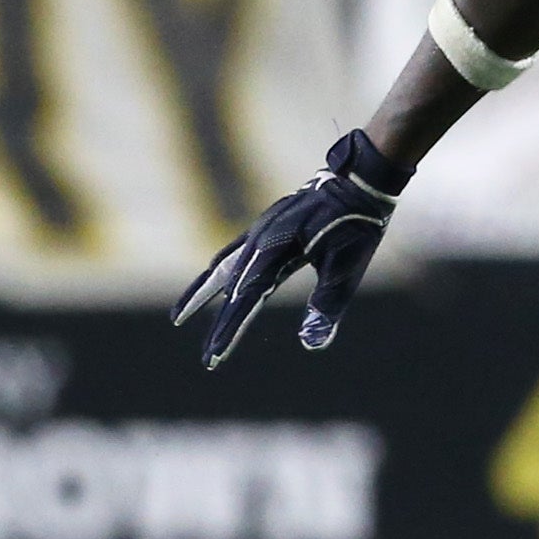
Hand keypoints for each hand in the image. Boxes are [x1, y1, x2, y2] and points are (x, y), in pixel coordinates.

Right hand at [171, 129, 408, 368]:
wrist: (359, 181)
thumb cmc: (358, 224)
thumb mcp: (347, 267)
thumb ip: (328, 304)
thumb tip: (312, 343)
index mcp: (277, 248)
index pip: (246, 298)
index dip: (229, 329)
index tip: (215, 356)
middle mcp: (261, 238)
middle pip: (229, 288)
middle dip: (219, 323)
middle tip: (207, 358)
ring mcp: (260, 230)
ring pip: (221, 267)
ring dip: (202, 294)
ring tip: (180, 316)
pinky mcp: (266, 227)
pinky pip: (233, 253)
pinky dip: (218, 273)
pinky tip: (215, 283)